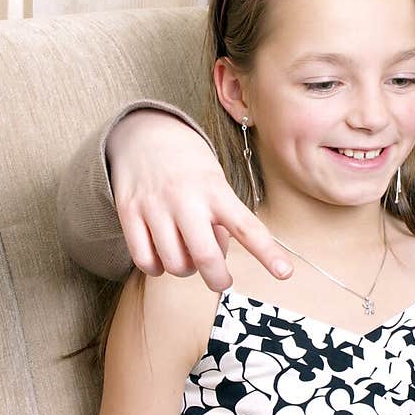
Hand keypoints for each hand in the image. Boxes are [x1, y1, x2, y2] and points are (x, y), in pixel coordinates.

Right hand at [107, 110, 291, 290]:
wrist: (143, 132)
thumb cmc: (189, 166)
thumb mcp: (215, 183)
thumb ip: (220, 220)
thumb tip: (214, 260)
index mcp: (216, 190)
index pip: (247, 227)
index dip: (267, 253)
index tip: (285, 273)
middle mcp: (186, 198)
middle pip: (206, 257)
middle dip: (218, 280)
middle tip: (221, 282)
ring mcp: (155, 206)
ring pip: (175, 264)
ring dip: (186, 270)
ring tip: (187, 254)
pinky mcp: (129, 213)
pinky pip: (145, 260)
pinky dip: (157, 267)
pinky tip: (162, 255)